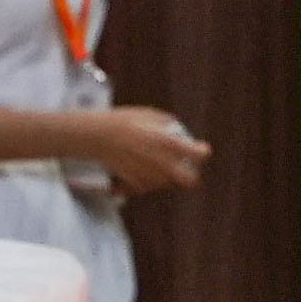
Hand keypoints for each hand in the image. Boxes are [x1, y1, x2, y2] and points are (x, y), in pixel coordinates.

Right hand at [74, 101, 210, 198]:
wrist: (98, 136)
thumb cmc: (123, 121)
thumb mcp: (149, 115)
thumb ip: (166, 124)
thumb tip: (175, 129)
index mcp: (168, 143)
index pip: (198, 154)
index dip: (202, 152)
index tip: (201, 150)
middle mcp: (162, 163)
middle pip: (189, 180)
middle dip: (190, 174)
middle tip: (183, 166)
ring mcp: (149, 176)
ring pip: (168, 183)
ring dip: (166, 175)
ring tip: (152, 161)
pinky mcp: (136, 184)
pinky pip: (148, 186)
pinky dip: (146, 180)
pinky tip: (138, 168)